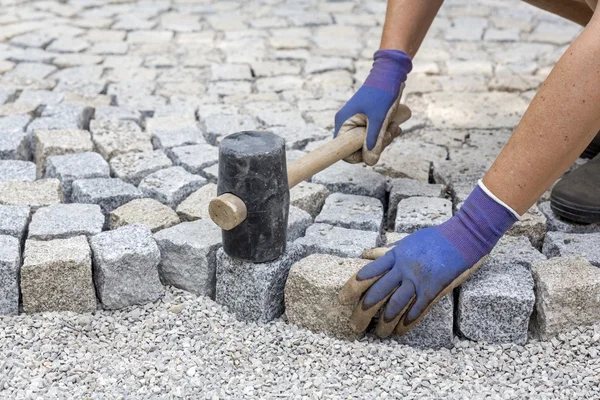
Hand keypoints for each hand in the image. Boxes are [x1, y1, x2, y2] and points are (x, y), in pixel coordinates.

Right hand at [334, 49, 411, 165]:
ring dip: (383, 138)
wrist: (390, 73)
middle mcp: (347, 123)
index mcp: (344, 123)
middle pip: (358, 148)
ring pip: (368, 142)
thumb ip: (374, 141)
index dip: (359, 155)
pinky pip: (373, 134)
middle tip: (390, 134)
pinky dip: (384, 133)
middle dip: (377, 145)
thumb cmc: (382, 93)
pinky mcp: (366, 119)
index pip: (344, 151)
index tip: (374, 149)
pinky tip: (394, 126)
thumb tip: (370, 161)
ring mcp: (357, 121)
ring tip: (394, 127)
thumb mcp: (379, 119)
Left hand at [338, 182, 518, 336]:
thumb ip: (386, 252)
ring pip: (394, 307)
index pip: (367, 274)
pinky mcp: (434, 290)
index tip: (342, 299)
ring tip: (377, 334)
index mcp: (394, 257)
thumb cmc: (434, 238)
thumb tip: (365, 254)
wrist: (463, 238)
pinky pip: (417, 311)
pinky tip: (399, 332)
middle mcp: (403, 270)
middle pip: (377, 295)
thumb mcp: (406, 241)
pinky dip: (407, 323)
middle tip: (354, 326)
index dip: (352, 288)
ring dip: (383, 324)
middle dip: (362, 313)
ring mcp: (418, 281)